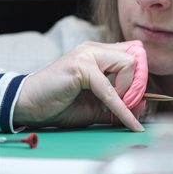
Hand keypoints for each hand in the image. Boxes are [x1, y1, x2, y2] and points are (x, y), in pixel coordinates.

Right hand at [14, 40, 146, 130]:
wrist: (28, 105)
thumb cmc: (60, 104)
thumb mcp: (97, 104)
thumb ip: (119, 104)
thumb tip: (143, 108)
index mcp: (99, 54)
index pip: (134, 55)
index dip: (139, 79)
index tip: (135, 101)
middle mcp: (94, 49)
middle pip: (135, 58)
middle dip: (137, 86)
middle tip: (127, 105)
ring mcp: (87, 54)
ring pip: (128, 65)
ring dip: (127, 92)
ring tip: (114, 107)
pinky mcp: (80, 67)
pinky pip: (110, 88)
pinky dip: (122, 108)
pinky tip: (130, 124)